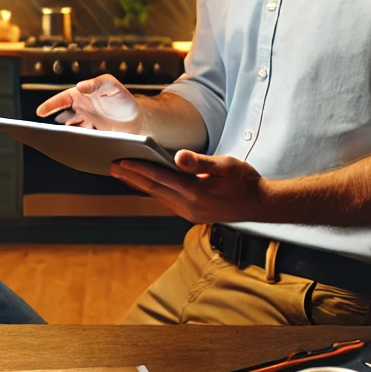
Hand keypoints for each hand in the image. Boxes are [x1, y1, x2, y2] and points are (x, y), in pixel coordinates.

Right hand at [36, 74, 143, 131]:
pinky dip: (74, 141)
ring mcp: (86, 122)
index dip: (50, 105)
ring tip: (58, 140)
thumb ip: (96, 84)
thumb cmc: (124, 99)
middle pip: (62, 115)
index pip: (62, 99)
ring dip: (63, 133)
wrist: (138, 119)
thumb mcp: (111, 86)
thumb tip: (80, 86)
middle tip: (43, 131)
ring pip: (69, 128)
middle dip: (52, 123)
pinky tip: (73, 145)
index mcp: (82, 94)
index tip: (39, 112)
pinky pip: (79, 137)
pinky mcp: (92, 134)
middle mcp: (81, 108)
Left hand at [111, 150, 267, 223]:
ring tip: (121, 173)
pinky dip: (152, 191)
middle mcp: (189, 207)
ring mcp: (189, 213)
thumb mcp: (227, 166)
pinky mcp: (191, 215)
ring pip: (157, 197)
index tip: (121, 160)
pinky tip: (144, 184)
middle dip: (131, 177)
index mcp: (196, 193)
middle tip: (110, 166)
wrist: (260, 205)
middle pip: (153, 189)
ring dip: (139, 185)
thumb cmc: (245, 181)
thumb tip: (178, 156)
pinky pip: (165, 201)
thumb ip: (201, 162)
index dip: (139, 168)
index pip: (160, 178)